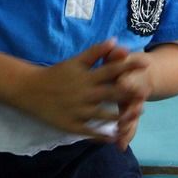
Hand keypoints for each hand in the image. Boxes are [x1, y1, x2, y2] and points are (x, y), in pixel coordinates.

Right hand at [16, 39, 146, 139]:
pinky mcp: (72, 125)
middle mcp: (85, 93)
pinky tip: (114, 137)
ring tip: (135, 116)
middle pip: (112, 93)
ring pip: (104, 115)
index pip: (112, 70)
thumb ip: (96, 52)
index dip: (130, 66)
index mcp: (87, 76)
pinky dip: (102, 135)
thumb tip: (115, 40)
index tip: (146, 64)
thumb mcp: (75, 61)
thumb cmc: (56, 74)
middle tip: (146, 92)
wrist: (31, 90)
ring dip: (121, 116)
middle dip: (130, 93)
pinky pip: (90, 132)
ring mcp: (79, 111)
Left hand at [105, 46, 152, 150]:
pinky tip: (120, 146)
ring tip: (121, 137)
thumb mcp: (119, 55)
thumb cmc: (123, 62)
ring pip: (133, 115)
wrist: (147, 70)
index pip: (127, 78)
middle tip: (124, 118)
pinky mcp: (132, 111)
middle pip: (133, 100)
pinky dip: (126, 135)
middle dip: (130, 108)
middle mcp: (131, 91)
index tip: (123, 83)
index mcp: (125, 74)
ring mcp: (133, 102)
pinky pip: (130, 124)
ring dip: (128, 125)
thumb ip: (117, 53)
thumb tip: (118, 47)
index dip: (127, 80)